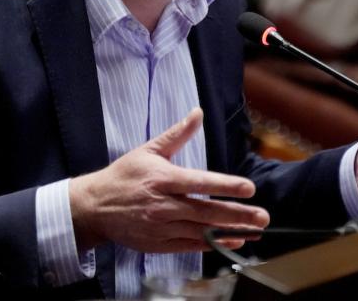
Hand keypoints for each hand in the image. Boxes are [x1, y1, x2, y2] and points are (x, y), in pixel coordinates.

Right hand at [69, 108, 269, 253]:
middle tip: (262, 216)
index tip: (248, 188)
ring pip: (202, 231)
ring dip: (231, 232)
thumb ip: (176, 134)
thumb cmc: (124, 176)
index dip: (225, 186)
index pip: (199, 183)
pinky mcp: (160, 243)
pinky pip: (191, 246)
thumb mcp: (148, 151)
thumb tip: (197, 112)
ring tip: (254, 230)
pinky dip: (212, 245)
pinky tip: (232, 241)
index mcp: (162, 179)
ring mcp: (162, 226)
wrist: (95, 207)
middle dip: (237, 214)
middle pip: (206, 211)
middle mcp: (164, 204)